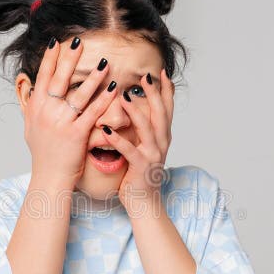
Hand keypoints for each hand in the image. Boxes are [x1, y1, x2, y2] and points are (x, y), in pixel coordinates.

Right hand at [24, 36, 120, 189]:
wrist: (49, 177)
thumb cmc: (42, 153)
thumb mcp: (30, 127)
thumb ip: (31, 105)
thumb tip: (30, 86)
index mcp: (36, 108)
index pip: (42, 77)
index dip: (50, 59)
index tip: (57, 42)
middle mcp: (46, 112)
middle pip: (59, 80)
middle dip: (69, 59)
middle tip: (79, 41)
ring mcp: (61, 123)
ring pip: (79, 94)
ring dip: (92, 77)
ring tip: (103, 63)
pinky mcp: (76, 134)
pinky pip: (93, 112)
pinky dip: (104, 99)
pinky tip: (113, 88)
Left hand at [101, 69, 173, 212]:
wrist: (144, 201)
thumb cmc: (140, 172)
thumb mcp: (145, 146)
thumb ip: (144, 129)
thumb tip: (136, 108)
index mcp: (163, 136)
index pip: (167, 108)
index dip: (166, 90)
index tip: (161, 72)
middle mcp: (161, 143)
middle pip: (160, 113)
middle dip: (154, 93)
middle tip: (146, 76)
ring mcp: (153, 155)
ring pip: (147, 128)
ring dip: (136, 111)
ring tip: (125, 96)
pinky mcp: (141, 167)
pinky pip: (129, 151)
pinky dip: (118, 140)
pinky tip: (106, 130)